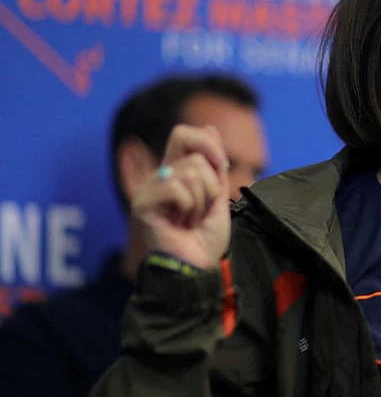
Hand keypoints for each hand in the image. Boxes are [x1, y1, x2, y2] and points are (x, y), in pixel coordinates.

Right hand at [131, 124, 230, 269]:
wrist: (198, 268)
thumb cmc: (205, 238)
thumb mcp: (218, 195)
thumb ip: (214, 164)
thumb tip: (209, 128)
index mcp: (175, 172)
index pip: (183, 134)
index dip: (208, 144)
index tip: (223, 168)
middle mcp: (158, 177)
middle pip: (192, 152)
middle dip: (211, 182)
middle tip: (203, 208)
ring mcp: (148, 190)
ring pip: (190, 171)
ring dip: (202, 200)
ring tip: (191, 219)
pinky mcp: (142, 204)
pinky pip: (176, 187)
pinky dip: (189, 207)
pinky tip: (180, 223)